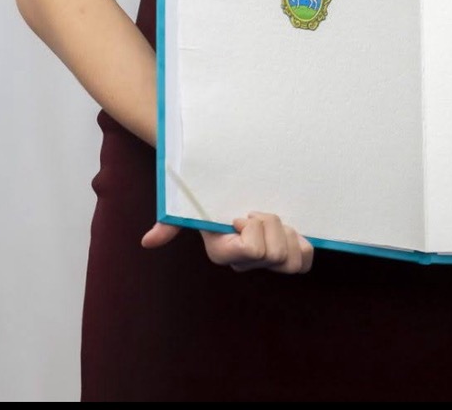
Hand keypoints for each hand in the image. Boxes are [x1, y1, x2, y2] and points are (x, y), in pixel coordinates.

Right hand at [141, 211, 313, 274]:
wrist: (226, 188)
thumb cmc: (207, 197)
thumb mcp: (187, 208)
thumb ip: (170, 224)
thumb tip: (147, 241)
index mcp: (224, 253)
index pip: (252, 251)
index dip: (253, 229)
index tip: (239, 215)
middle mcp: (246, 263)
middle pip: (275, 255)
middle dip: (271, 226)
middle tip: (256, 212)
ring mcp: (267, 261)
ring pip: (291, 261)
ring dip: (287, 234)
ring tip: (273, 221)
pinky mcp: (287, 252)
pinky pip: (304, 260)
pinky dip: (302, 244)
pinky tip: (291, 229)